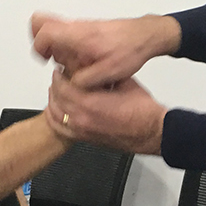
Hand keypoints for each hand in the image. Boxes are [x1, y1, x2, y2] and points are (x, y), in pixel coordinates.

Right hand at [30, 13, 180, 89]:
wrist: (145, 35)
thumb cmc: (130, 49)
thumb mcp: (110, 72)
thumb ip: (86, 80)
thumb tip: (71, 84)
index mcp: (79, 36)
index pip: (45, 32)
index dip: (38, 47)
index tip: (44, 60)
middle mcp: (77, 28)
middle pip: (41, 21)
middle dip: (37, 39)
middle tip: (46, 56)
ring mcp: (81, 26)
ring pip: (53, 27)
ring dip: (52, 44)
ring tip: (66, 62)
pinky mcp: (87, 29)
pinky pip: (66, 32)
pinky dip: (64, 45)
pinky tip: (79, 60)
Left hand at [47, 68, 166, 154]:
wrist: (152, 132)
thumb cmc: (142, 112)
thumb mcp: (123, 82)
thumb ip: (103, 74)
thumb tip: (92, 66)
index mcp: (90, 103)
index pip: (63, 84)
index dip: (61, 74)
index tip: (63, 69)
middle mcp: (82, 118)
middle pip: (57, 98)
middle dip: (57, 85)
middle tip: (61, 77)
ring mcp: (82, 130)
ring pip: (55, 113)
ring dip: (54, 100)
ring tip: (58, 91)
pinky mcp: (85, 138)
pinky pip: (60, 129)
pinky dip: (55, 118)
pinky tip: (58, 110)